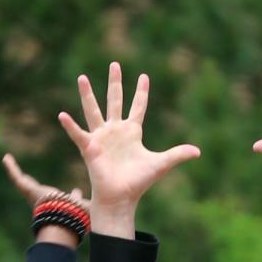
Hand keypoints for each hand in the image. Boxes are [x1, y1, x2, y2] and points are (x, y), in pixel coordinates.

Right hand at [2, 152, 89, 214]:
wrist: (64, 218)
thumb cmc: (74, 216)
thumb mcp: (80, 205)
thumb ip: (78, 199)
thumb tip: (77, 191)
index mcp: (53, 205)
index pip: (49, 197)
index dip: (50, 193)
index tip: (47, 187)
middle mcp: (40, 200)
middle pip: (32, 189)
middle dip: (28, 183)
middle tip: (24, 178)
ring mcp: (31, 195)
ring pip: (21, 182)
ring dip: (13, 171)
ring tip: (8, 161)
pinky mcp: (27, 190)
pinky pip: (16, 177)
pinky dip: (11, 167)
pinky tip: (6, 157)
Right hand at [58, 62, 199, 235]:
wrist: (121, 198)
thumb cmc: (138, 183)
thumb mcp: (161, 164)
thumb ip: (177, 155)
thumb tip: (198, 152)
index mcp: (132, 132)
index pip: (138, 107)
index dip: (141, 92)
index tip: (144, 76)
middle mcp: (115, 131)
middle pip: (114, 100)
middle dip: (115, 83)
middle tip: (114, 64)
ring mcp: (101, 138)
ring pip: (93, 110)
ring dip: (87, 95)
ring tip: (82, 77)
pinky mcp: (90, 148)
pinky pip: (78, 134)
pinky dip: (70, 126)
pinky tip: (62, 115)